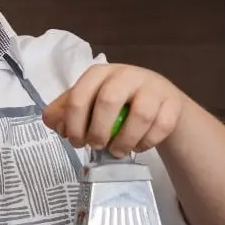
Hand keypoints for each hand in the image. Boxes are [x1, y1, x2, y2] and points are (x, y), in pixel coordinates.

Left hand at [43, 63, 184, 155]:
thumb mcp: (87, 101)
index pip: (79, 96)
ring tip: (116, 151)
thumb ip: (65, 110)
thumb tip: (52, 123)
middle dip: (98, 130)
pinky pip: (161, 126)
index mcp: (98, 73)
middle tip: (95, 146)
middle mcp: (125, 75)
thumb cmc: (114, 102)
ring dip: (125, 140)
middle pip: (108, 101)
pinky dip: (146, 142)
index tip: (75, 141)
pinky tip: (137, 147)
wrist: (156, 99)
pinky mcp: (172, 103)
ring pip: (140, 115)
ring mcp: (152, 87)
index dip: (73, 123)